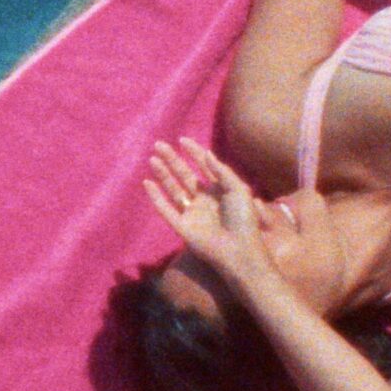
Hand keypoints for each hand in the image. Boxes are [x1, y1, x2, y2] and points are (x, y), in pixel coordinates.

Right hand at [141, 139, 272, 283]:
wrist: (239, 250)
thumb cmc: (243, 220)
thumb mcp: (238, 190)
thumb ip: (222, 171)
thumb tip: (207, 152)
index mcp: (220, 190)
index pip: (203, 166)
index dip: (193, 152)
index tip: (182, 139)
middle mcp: (204, 200)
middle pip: (184, 175)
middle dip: (172, 159)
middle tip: (159, 144)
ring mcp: (192, 213)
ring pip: (173, 189)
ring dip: (163, 174)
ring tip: (152, 158)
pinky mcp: (181, 226)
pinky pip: (165, 209)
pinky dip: (156, 197)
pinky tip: (147, 183)